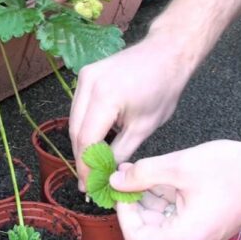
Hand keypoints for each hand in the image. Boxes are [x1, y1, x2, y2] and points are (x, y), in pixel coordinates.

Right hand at [69, 33, 195, 190]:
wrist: (166, 53)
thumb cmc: (163, 87)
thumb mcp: (145, 127)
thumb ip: (121, 152)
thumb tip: (107, 175)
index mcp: (105, 96)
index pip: (87, 140)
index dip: (86, 167)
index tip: (90, 187)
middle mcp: (88, 84)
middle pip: (76, 131)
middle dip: (81, 159)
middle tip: (89, 181)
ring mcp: (84, 77)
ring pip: (74, 120)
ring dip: (81, 144)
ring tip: (91, 166)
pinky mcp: (85, 75)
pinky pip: (79, 108)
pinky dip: (85, 127)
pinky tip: (94, 142)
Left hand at [109, 140, 240, 239]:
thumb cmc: (237, 172)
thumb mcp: (179, 167)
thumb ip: (142, 175)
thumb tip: (116, 182)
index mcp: (184, 237)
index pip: (136, 238)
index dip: (123, 212)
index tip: (122, 188)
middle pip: (148, 229)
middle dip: (135, 201)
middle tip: (129, 174)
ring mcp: (200, 233)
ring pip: (162, 219)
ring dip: (150, 195)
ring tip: (147, 169)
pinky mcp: (206, 222)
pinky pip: (177, 214)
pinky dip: (167, 195)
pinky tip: (165, 173)